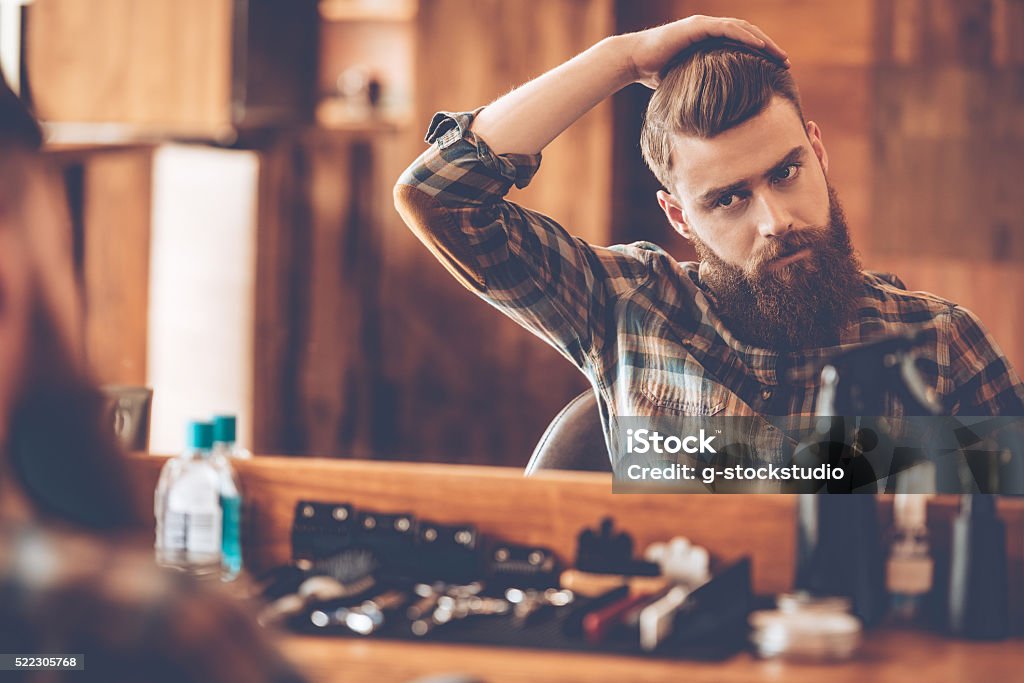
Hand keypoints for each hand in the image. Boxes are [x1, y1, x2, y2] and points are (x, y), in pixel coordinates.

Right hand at [625, 16, 788, 88]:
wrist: (633, 60)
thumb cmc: (654, 74)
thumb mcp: (684, 84)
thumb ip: (699, 90)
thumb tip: (709, 115)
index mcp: (708, 43)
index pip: (741, 45)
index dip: (760, 56)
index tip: (776, 71)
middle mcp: (709, 30)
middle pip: (747, 36)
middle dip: (768, 49)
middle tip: (785, 64)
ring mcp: (704, 26)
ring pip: (742, 30)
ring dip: (763, 42)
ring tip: (779, 56)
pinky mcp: (697, 27)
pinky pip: (727, 30)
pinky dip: (745, 37)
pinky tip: (760, 47)